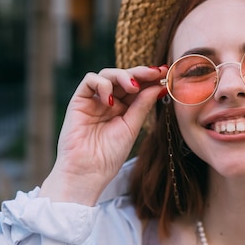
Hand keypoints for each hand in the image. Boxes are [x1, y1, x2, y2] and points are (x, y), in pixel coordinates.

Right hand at [39, 65, 166, 204]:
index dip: (151, 79)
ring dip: (123, 76)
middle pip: (124, 77)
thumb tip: (159, 85)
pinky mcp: (79, 101)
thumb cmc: (109, 155)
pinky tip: (110, 99)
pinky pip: (89, 80)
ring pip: (108, 74)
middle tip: (155, 72)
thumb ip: (142, 105)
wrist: (87, 172)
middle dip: (141, 72)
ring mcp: (94, 100)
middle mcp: (109, 102)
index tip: (166, 73)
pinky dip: (102, 84)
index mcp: (124, 109)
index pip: (138, 87)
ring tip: (133, 87)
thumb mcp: (132, 127)